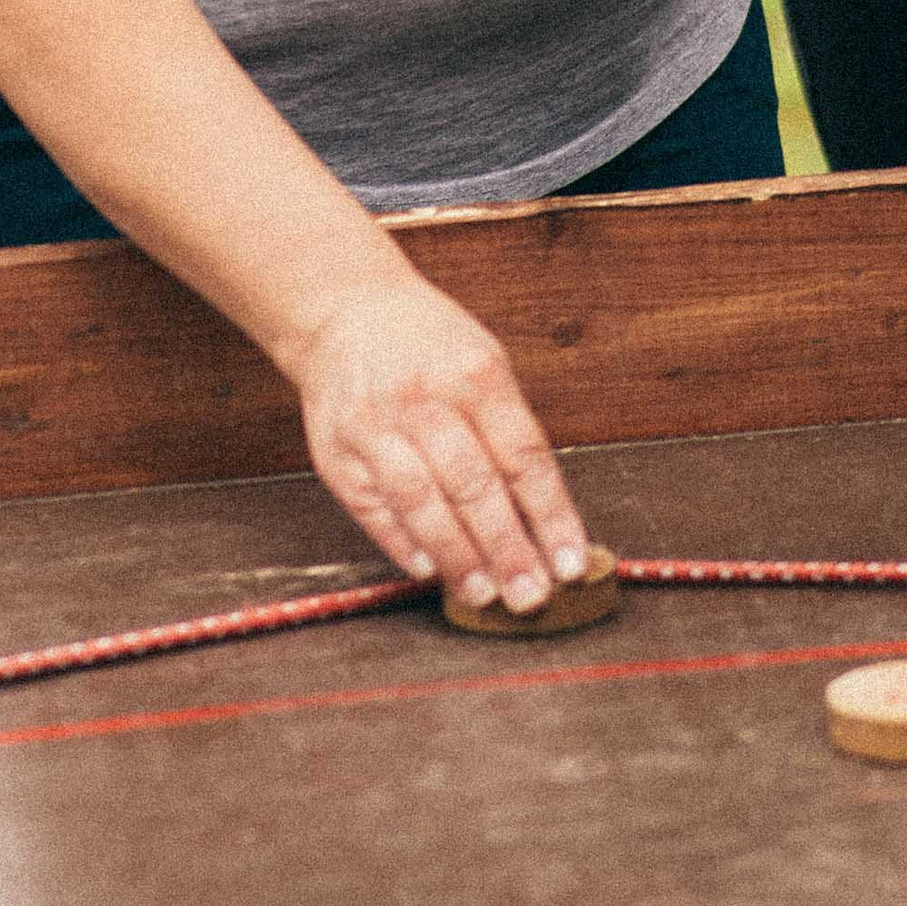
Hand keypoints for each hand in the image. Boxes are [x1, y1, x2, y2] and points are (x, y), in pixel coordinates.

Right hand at [284, 266, 592, 614]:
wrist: (343, 309)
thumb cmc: (428, 344)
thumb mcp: (483, 362)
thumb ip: (509, 432)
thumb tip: (541, 518)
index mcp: (474, 373)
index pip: (523, 456)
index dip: (550, 516)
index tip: (570, 563)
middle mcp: (423, 399)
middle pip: (473, 486)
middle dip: (507, 550)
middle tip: (531, 596)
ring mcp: (374, 426)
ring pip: (421, 503)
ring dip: (456, 557)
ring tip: (484, 594)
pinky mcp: (336, 453)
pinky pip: (374, 510)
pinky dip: (402, 544)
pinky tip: (429, 570)